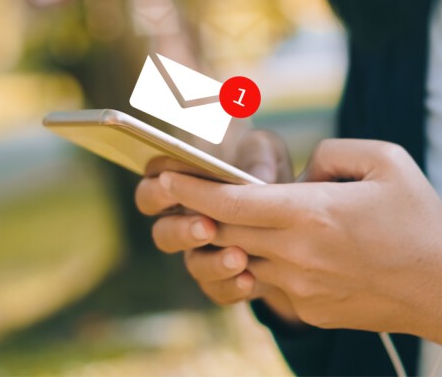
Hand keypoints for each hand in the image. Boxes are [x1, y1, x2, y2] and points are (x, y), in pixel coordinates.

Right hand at [134, 131, 299, 320]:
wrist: (290, 211)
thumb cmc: (263, 168)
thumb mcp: (265, 151)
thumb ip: (259, 154)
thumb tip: (258, 176)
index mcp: (180, 187)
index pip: (151, 188)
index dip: (157, 187)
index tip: (172, 182)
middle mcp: (184, 223)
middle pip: (162, 233)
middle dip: (181, 231)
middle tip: (206, 227)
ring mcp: (203, 254)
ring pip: (193, 266)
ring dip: (212, 263)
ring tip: (238, 257)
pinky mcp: (225, 278)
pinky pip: (219, 290)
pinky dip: (232, 287)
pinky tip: (249, 279)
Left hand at [158, 139, 441, 332]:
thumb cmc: (422, 219)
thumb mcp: (384, 160)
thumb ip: (330, 153)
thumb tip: (301, 173)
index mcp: (310, 213)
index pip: (230, 203)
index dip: (191, 190)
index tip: (165, 178)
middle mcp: (296, 254)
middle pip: (225, 233)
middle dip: (198, 214)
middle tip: (179, 194)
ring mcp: (300, 289)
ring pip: (243, 260)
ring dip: (232, 240)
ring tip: (234, 220)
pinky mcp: (310, 312)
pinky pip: (270, 283)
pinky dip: (265, 263)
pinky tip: (286, 249)